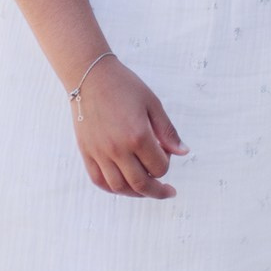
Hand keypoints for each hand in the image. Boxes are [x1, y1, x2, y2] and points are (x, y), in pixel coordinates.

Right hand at [72, 57, 188, 197]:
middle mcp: (118, 149)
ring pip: (119, 187)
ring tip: (146, 189)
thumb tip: (183, 152)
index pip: (159, 167)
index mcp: (138, 136)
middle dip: (157, 191)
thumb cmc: (124, 86)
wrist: (91, 77)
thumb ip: (168, 131)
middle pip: (141, 184)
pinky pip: (100, 181)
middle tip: (168, 191)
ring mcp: (100, 153)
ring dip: (136, 193)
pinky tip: (124, 185)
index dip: (167, 165)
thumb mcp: (152, 104)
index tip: (167, 155)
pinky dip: (113, 188)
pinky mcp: (87, 153)